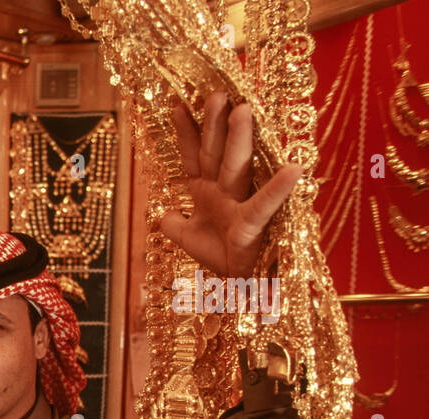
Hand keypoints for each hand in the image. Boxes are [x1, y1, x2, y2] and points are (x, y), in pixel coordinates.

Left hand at [159, 92, 302, 277]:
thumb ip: (173, 223)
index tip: (176, 106)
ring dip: (239, 140)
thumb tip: (162, 213)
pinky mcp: (251, 226)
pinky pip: (264, 204)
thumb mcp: (188, 239)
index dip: (186, 134)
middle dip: (214, 124)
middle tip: (215, 94)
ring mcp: (238, 206)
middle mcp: (223, 193)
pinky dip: (278, 188)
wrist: (239, 287)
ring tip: (242, 110)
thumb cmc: (221, 257)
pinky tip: (294, 168)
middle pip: (215, 153)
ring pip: (237, 168)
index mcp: (206, 192)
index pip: (193, 157)